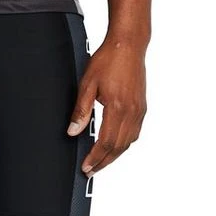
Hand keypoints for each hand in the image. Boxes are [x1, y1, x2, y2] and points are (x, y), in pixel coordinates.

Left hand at [66, 37, 146, 174]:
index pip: (106, 143)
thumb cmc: (108, 59)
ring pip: (128, 142)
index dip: (95, 158)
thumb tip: (73, 131)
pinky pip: (135, 133)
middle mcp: (132, 112)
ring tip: (101, 161)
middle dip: (104, 162)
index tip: (86, 168)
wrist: (128, 45)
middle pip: (118, 147)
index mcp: (117, 108)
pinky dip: (124, 143)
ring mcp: (139, 110)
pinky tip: (116, 144)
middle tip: (91, 171)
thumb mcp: (88, 82)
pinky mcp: (142, 106)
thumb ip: (81, 109)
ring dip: (115, 155)